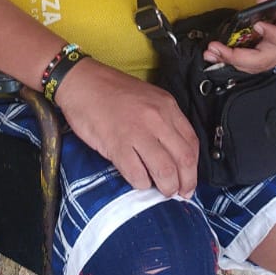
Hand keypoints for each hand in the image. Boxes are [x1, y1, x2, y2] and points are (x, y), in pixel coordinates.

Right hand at [52, 56, 199, 198]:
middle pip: (183, 160)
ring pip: (164, 171)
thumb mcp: (148, 98)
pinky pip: (137, 174)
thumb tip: (173, 153)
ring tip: (162, 191)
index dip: (193, 167)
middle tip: (180, 192)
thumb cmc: (111, 92)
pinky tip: (139, 182)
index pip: (192, 142)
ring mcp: (137, 133)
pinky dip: (142, 184)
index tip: (189, 178)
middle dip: (185, 183)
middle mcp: (156, 119)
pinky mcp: (117, 145)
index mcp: (167, 106)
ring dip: (166, 187)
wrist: (82, 82)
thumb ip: (163, 121)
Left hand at [201, 0, 275, 72]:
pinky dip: (236, 61)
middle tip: (218, 48)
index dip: (272, 35)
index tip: (258, 25)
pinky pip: (254, 63)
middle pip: (266, 59)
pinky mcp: (272, 54)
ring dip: (233, 62)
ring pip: (258, 65)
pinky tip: (220, 54)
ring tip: (212, 53)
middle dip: (239, 57)